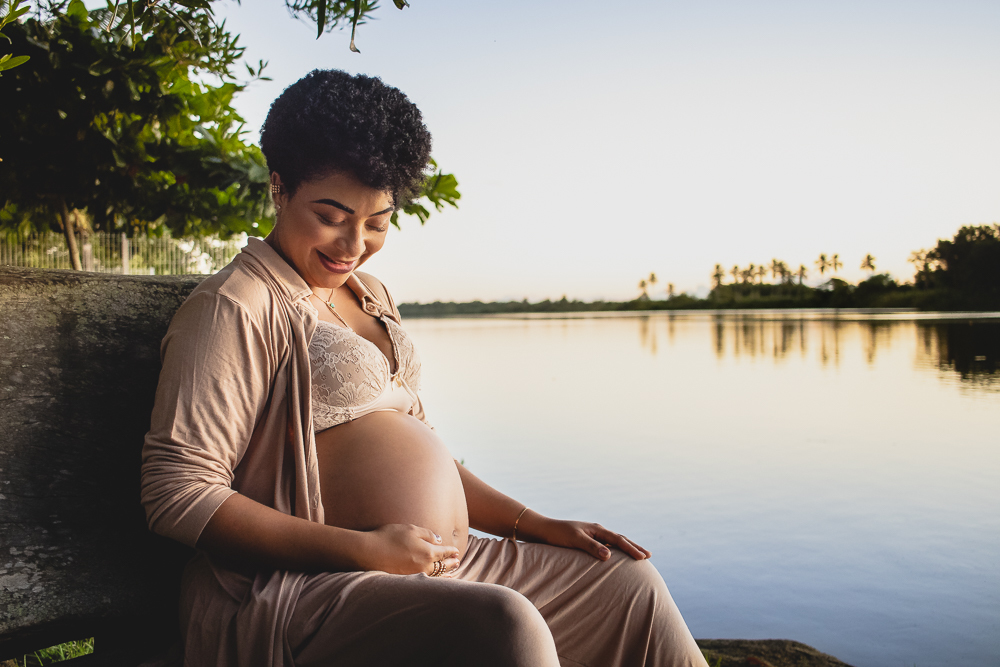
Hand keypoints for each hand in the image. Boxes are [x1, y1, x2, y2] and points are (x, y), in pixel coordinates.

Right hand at [357, 523, 460, 575]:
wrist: (369, 552)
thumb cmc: (389, 537)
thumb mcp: (410, 529)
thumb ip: (427, 534)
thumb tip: (439, 540)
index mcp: (427, 552)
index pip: (444, 553)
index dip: (451, 552)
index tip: (456, 551)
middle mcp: (424, 566)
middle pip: (442, 566)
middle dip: (451, 563)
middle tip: (457, 562)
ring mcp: (415, 575)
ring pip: (435, 576)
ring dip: (444, 574)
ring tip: (451, 573)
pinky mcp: (406, 580)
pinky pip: (425, 581)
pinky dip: (433, 580)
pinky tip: (434, 580)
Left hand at [521, 513, 651, 561]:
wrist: (543, 530)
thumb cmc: (557, 535)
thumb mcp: (574, 540)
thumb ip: (591, 547)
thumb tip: (609, 556)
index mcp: (597, 530)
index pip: (619, 540)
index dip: (632, 549)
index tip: (643, 558)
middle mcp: (597, 531)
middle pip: (620, 539)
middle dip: (634, 547)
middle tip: (648, 556)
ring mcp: (592, 535)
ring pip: (614, 542)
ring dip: (626, 548)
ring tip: (637, 555)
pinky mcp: (587, 541)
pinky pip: (606, 546)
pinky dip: (615, 550)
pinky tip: (616, 556)